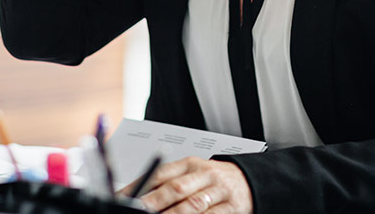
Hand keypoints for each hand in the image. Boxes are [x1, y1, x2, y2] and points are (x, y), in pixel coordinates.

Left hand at [119, 157, 252, 213]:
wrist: (249, 181)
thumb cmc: (212, 181)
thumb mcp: (192, 175)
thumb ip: (167, 184)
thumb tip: (136, 195)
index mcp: (190, 164)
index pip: (162, 173)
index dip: (142, 186)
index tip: (125, 198)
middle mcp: (204, 175)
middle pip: (176, 188)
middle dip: (155, 202)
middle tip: (139, 209)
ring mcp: (218, 191)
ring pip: (194, 204)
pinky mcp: (231, 208)